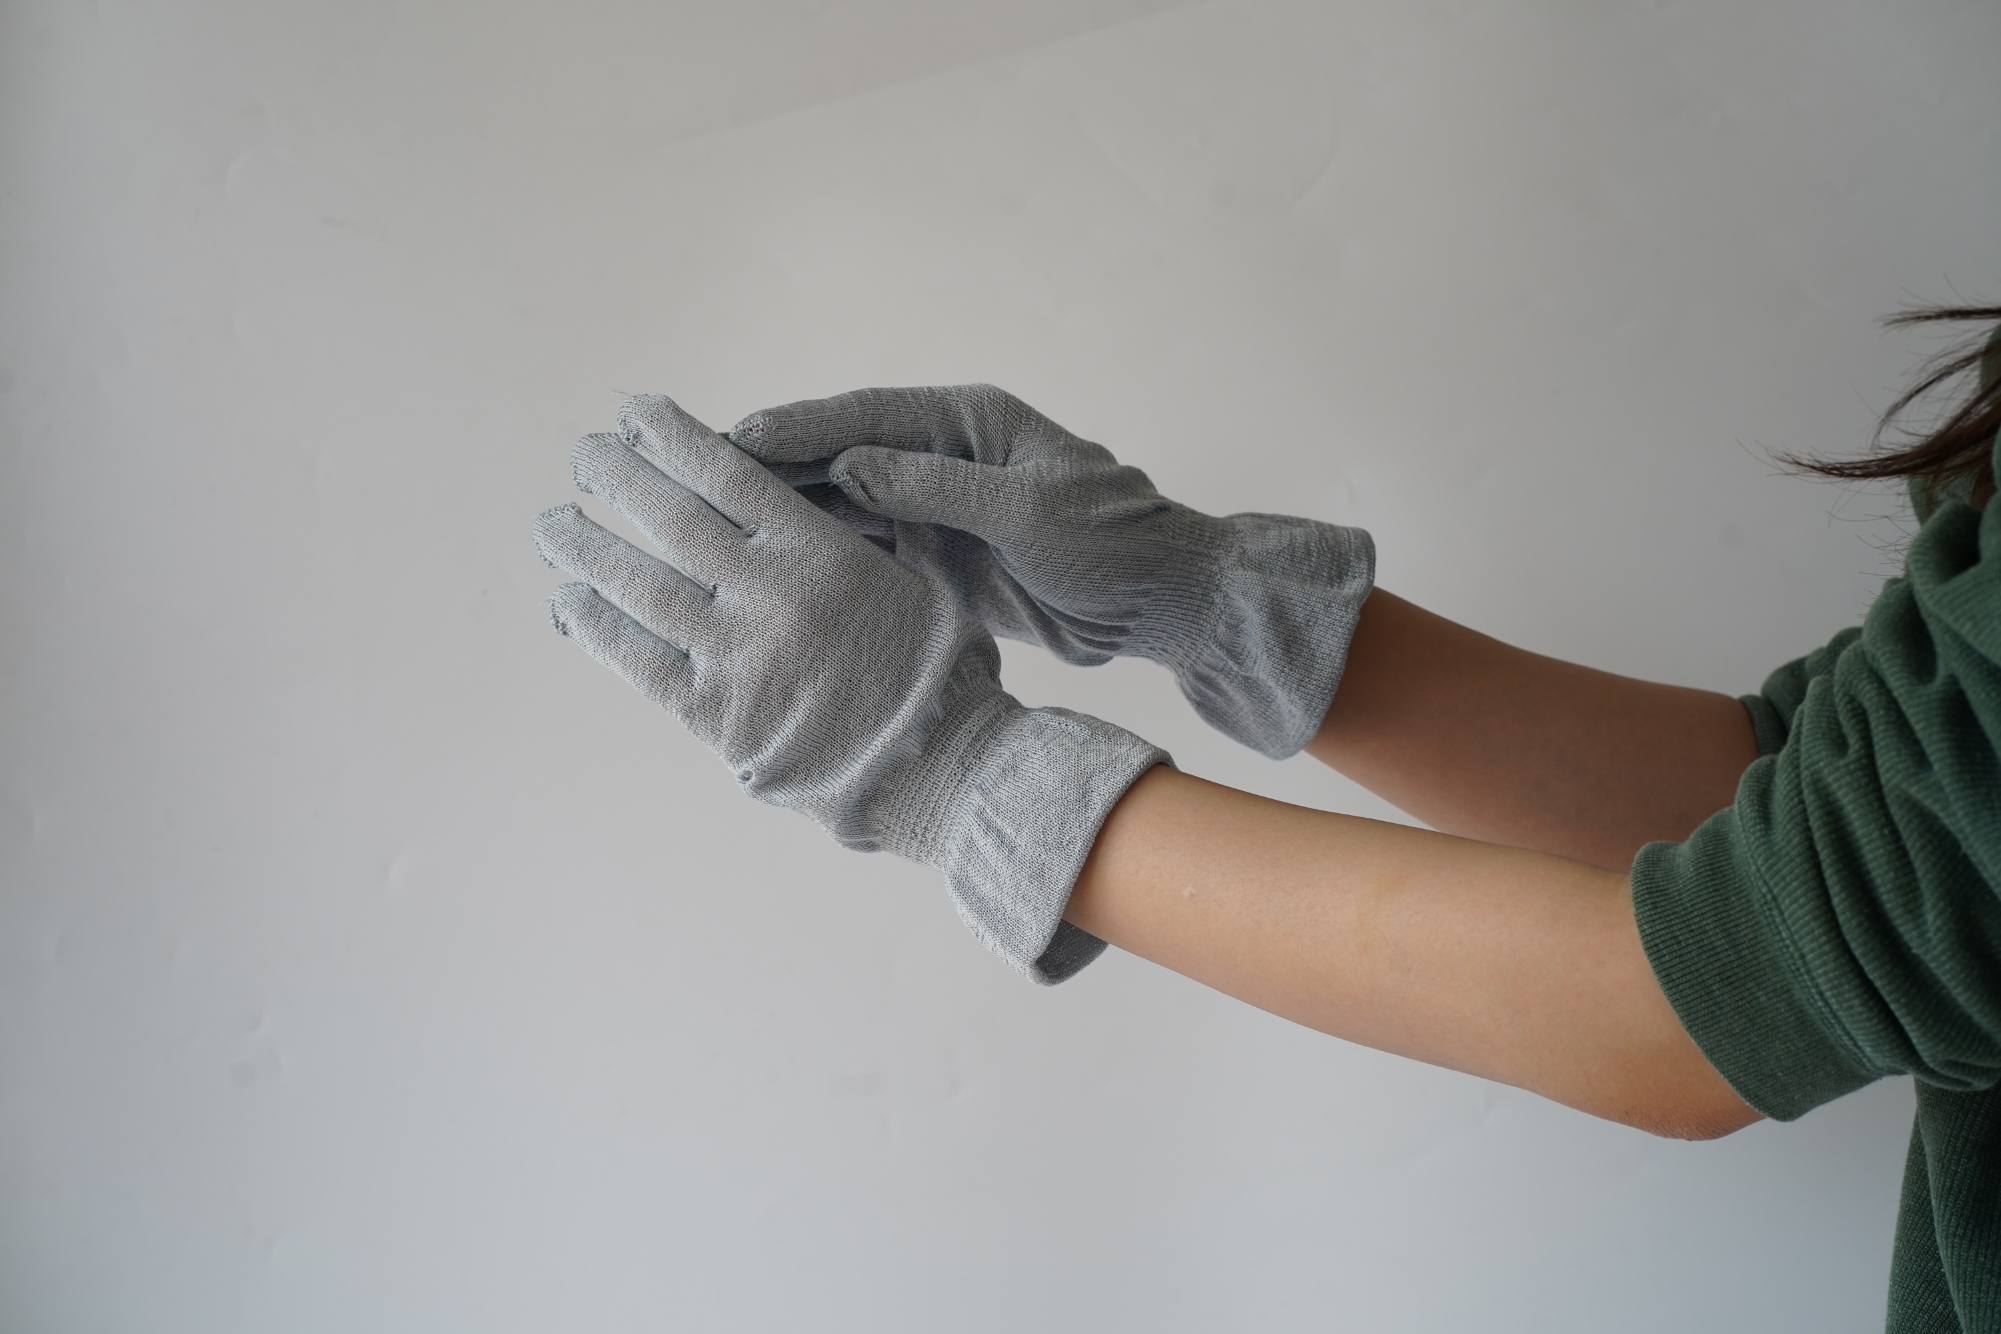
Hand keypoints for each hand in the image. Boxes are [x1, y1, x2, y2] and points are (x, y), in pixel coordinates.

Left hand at [534, 394, 1167, 981]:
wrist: (945, 771)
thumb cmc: (941, 671)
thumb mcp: (919, 578)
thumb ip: (867, 529)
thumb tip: (837, 473)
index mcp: (820, 553)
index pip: (726, 474)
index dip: (669, 436)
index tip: (632, 414)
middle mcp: (770, 596)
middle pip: (668, 517)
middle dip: (614, 477)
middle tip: (581, 455)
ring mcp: (738, 658)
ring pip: (637, 586)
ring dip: (584, 548)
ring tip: (553, 524)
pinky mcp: (718, 718)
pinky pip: (637, 662)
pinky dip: (595, 628)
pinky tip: (567, 603)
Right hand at [732, 384, 1373, 757]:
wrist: (1166, 604)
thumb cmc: (1118, 544)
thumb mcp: (1030, 513)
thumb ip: (939, 490)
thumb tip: (852, 465)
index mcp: (968, 424)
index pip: (864, 418)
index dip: (796, 429)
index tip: (731, 439)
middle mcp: (944, 458)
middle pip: (841, 457)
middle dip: (771, 471)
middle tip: (694, 483)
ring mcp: (939, 508)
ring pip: (846, 508)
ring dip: (788, 520)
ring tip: (715, 533)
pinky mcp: (942, 557)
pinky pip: (869, 553)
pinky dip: (825, 561)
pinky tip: (774, 578)